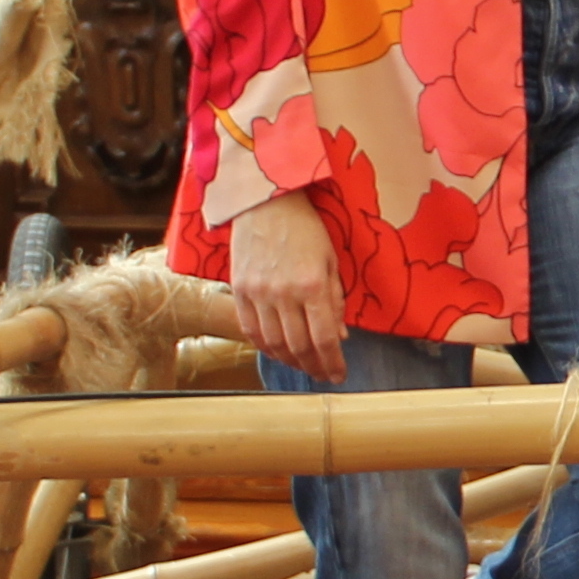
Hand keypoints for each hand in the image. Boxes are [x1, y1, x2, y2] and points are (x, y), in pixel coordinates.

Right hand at [225, 190, 346, 380]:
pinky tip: (277, 352)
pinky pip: (251, 330)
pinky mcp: (239, 290)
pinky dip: (265, 347)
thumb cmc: (305, 228)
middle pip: (299, 347)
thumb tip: (339, 337)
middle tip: (322, 375)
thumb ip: (334, 300)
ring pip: (274, 343)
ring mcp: (258, 293)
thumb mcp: (330, 260)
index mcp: (313, 285)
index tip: (339, 375)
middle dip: (314, 367)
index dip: (332, 363)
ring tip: (303, 366)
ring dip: (291, 361)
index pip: (324, 338)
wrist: (265, 202)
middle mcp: (284, 293)